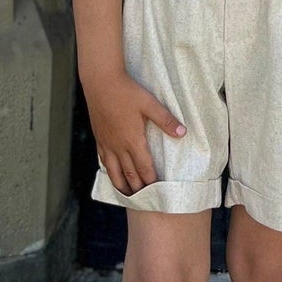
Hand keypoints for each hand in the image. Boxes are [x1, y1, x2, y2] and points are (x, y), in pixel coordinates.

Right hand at [85, 72, 185, 195]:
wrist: (101, 82)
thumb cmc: (127, 92)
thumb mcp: (150, 104)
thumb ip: (166, 121)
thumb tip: (183, 133)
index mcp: (133, 140)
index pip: (144, 167)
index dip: (151, 181)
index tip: (157, 192)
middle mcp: (118, 145)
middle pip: (129, 173)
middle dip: (137, 188)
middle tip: (144, 200)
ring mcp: (106, 142)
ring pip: (113, 170)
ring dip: (121, 184)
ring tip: (127, 195)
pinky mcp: (99, 137)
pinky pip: (103, 159)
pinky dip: (109, 171)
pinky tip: (111, 172)